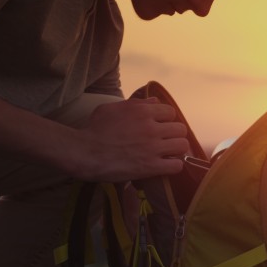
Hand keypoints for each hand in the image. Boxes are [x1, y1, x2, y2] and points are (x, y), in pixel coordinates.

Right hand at [70, 97, 188, 181]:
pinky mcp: (151, 166)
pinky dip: (174, 166)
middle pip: (180, 129)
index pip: (171, 112)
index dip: (167, 120)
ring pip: (182, 145)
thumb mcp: (111, 108)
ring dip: (177, 150)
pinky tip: (166, 166)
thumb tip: (155, 101)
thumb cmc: (94, 129)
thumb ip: (136, 103)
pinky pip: (177, 165)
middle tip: (165, 141)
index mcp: (142, 111)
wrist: (84, 153)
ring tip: (168, 153)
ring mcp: (153, 147)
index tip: (160, 127)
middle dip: (174, 135)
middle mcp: (151, 127)